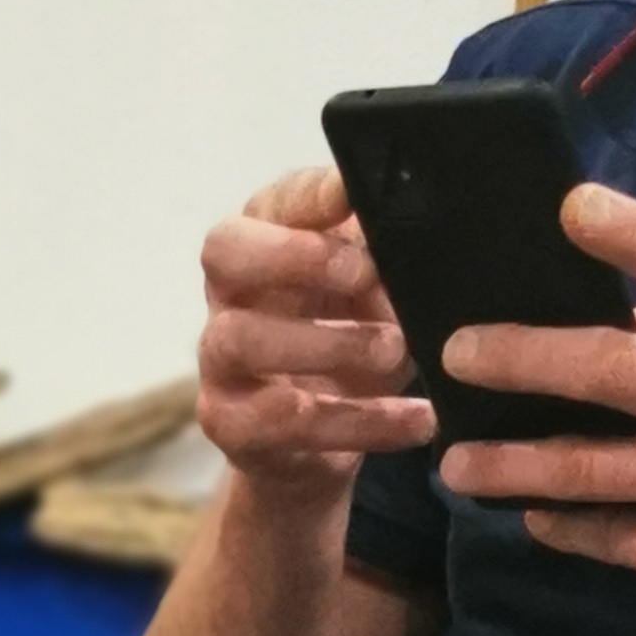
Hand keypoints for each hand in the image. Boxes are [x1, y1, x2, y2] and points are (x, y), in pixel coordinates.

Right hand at [195, 166, 432, 498]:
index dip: (311, 195)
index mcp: (266, 241)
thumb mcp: (378, 288)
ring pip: (238, 339)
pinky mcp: (230, 424)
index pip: (272, 201)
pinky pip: (280, 423)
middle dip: (292, 254)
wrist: (328, 439)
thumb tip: (416, 240)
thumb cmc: (353, 336)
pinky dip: (357, 420)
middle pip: (224, 252)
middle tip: (363, 271)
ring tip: (393, 350)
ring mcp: (219, 362)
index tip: (354, 196)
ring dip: (324, 343)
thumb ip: (385, 255)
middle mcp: (229, 294)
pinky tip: (413, 416)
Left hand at [439, 179, 635, 567]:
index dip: (631, 233)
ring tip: (456, 464)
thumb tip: (589, 240)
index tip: (572, 207)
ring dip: (515, 465)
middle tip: (455, 352)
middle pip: (610, 367)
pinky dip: (573, 529)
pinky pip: (621, 538)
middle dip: (527, 359)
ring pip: (589, 465)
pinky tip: (534, 518)